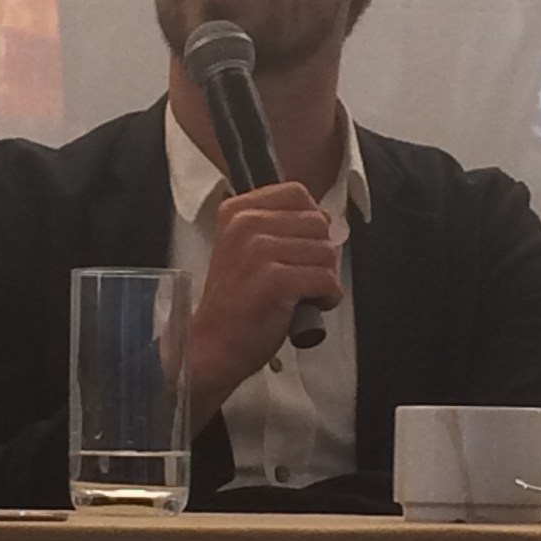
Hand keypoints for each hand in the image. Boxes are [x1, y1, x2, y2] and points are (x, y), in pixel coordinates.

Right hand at [190, 182, 341, 429]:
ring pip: (327, 252)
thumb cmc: (235, 302)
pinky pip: (327, 280)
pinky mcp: (275, 280)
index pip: (297, 193)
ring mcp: (259, 250)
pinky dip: (327, 297)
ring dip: (324, 278)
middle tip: (302, 276)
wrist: (212, 346)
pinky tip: (308, 306)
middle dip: (320, 253)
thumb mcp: (244, 247)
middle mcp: (246, 224)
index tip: (301, 245)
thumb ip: (275, 225)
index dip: (311, 220)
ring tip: (302, 293)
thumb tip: (323, 217)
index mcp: (236, 211)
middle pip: (318, 223)